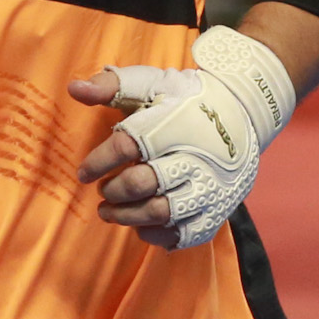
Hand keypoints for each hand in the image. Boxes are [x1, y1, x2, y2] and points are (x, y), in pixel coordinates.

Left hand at [69, 28, 296, 250]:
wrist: (244, 111)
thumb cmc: (187, 99)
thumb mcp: (152, 83)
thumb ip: (113, 86)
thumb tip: (74, 89)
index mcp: (172, 125)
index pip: (125, 146)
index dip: (97, 162)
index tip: (84, 173)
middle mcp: (193, 157)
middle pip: (142, 183)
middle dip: (113, 191)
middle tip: (103, 191)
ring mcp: (209, 186)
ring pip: (161, 212)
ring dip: (128, 217)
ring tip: (109, 212)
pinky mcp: (219, 208)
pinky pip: (185, 233)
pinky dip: (157, 235)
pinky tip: (141, 226)